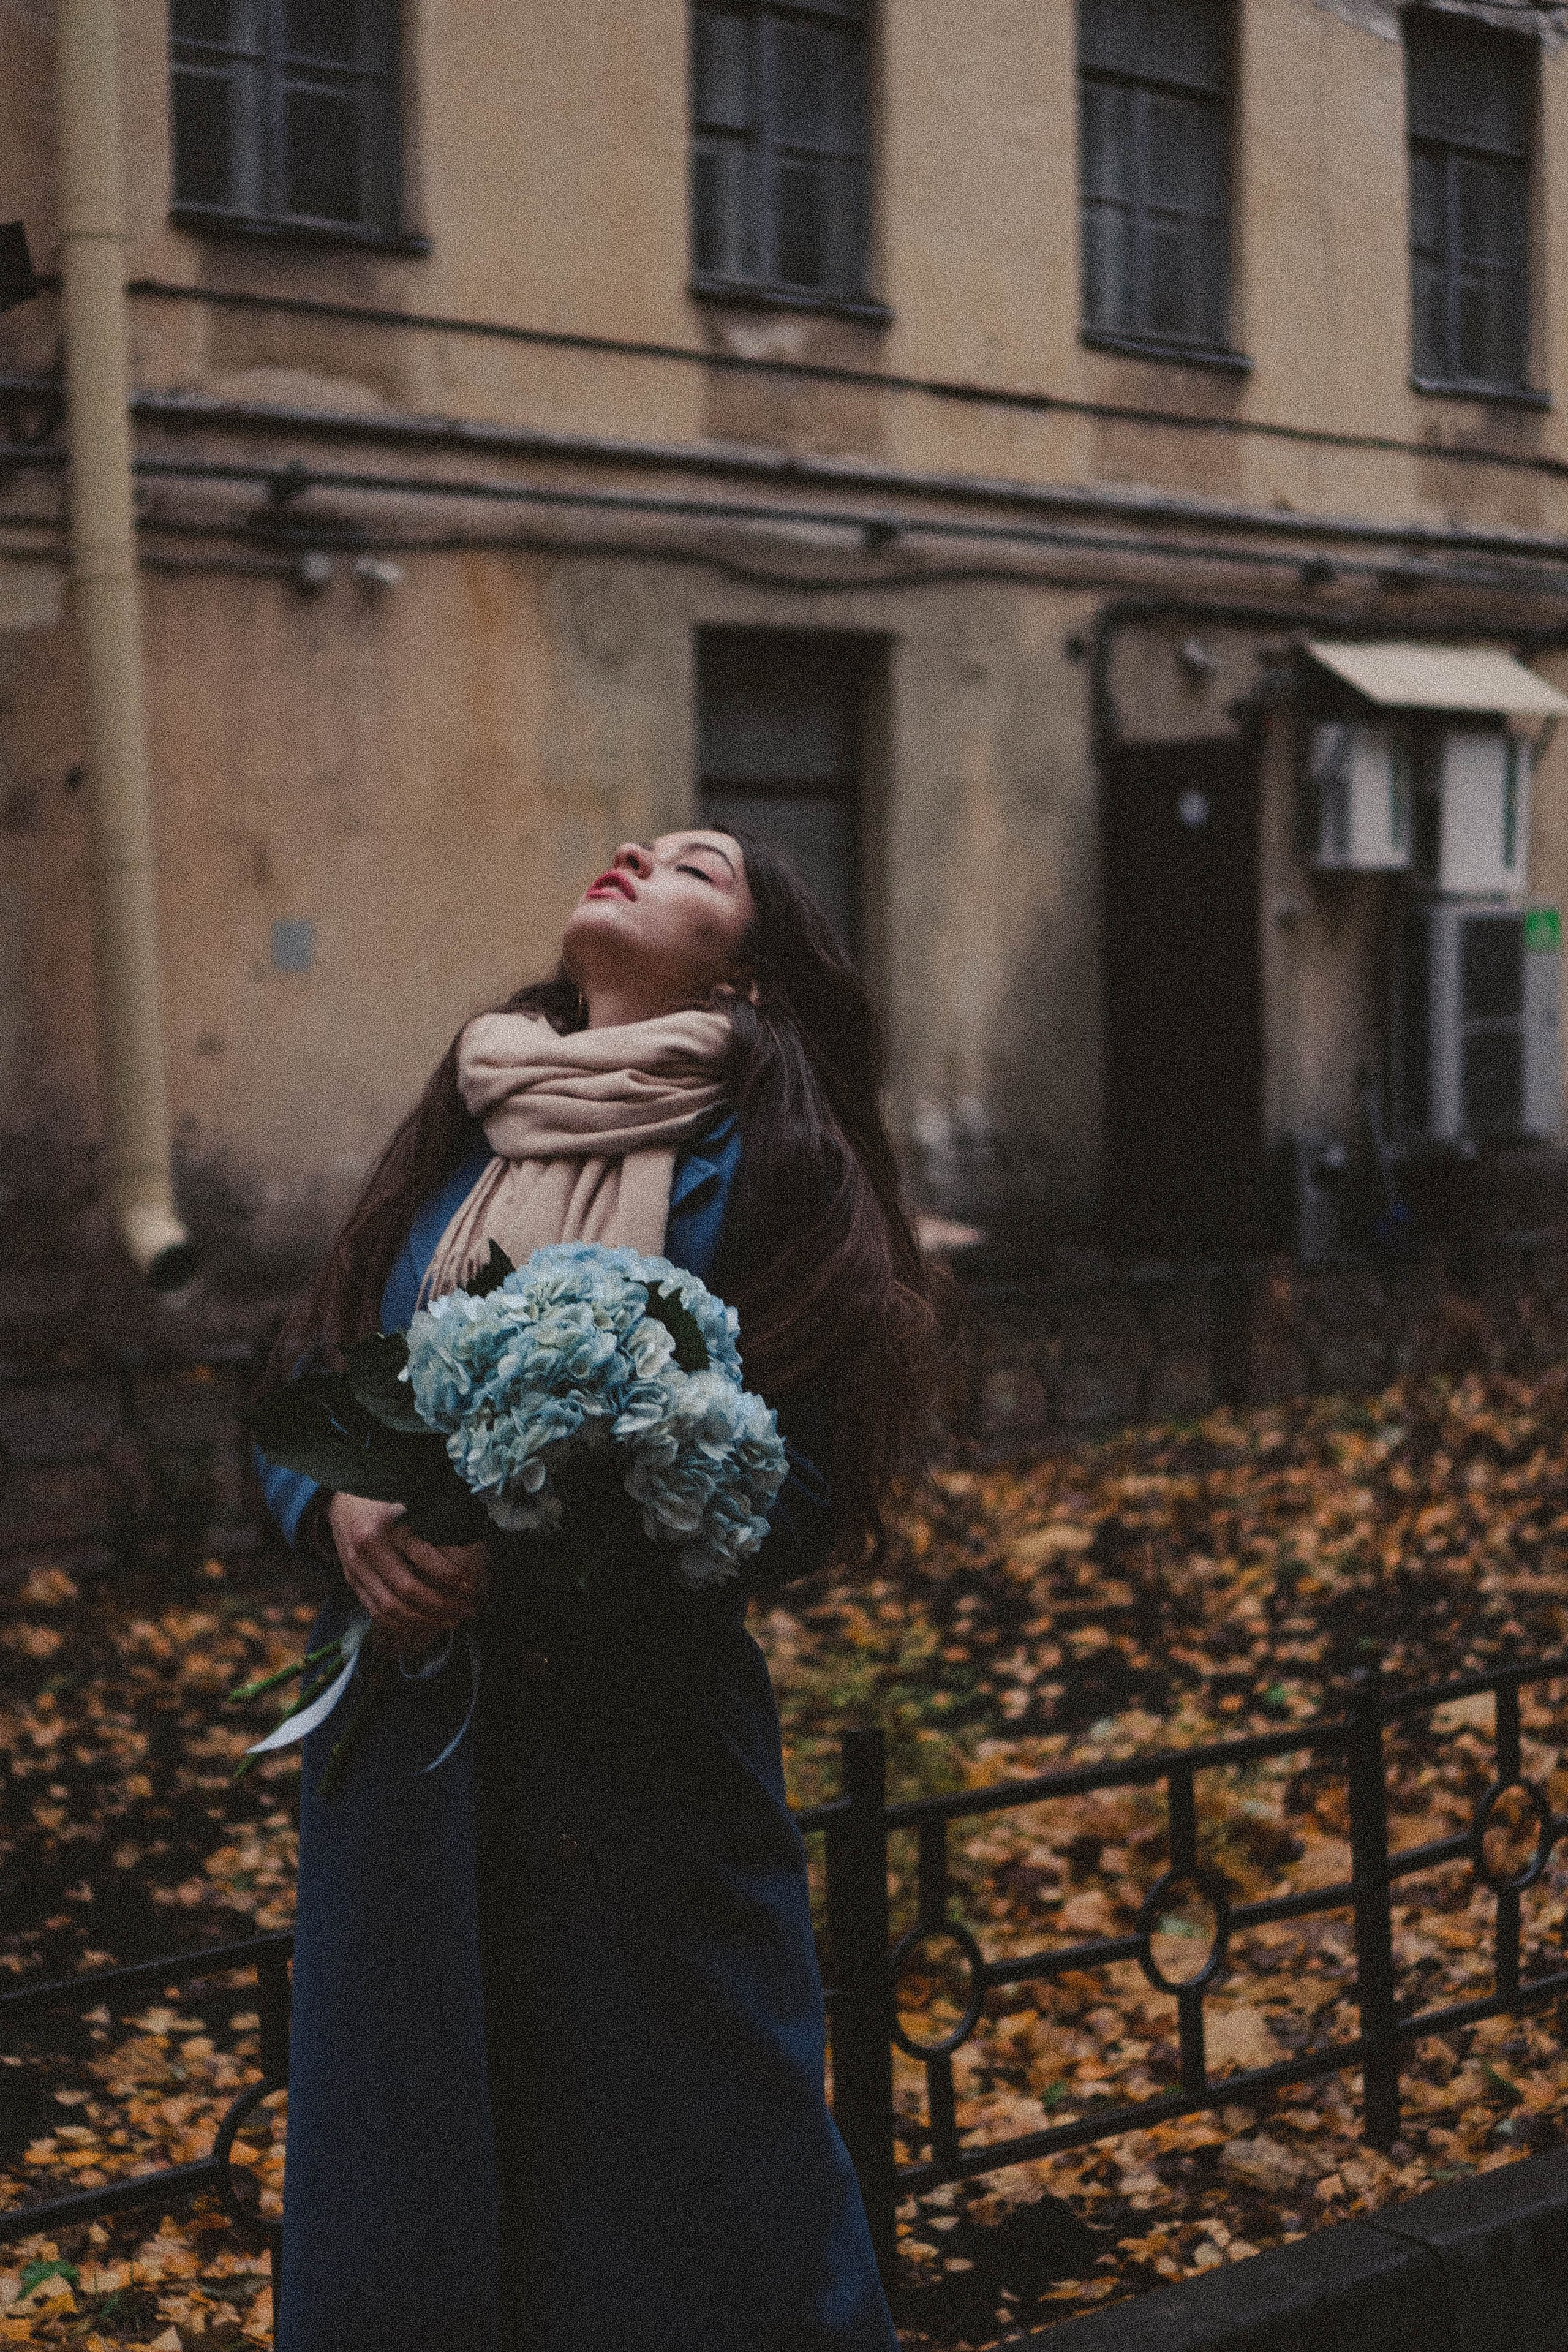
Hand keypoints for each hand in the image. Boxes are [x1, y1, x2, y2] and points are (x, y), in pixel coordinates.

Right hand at [326, 1493, 485, 1654]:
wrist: (342, 1493)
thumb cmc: (385, 1493)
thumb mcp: (409, 1496)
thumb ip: (432, 1518)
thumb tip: (471, 1543)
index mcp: (384, 1524)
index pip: (422, 1557)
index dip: (449, 1575)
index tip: (472, 1583)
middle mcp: (366, 1549)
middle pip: (407, 1590)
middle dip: (442, 1606)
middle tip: (468, 1610)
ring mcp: (354, 1568)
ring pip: (390, 1609)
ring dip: (425, 1621)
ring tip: (452, 1621)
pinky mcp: (351, 1580)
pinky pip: (375, 1612)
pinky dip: (402, 1624)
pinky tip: (425, 1625)